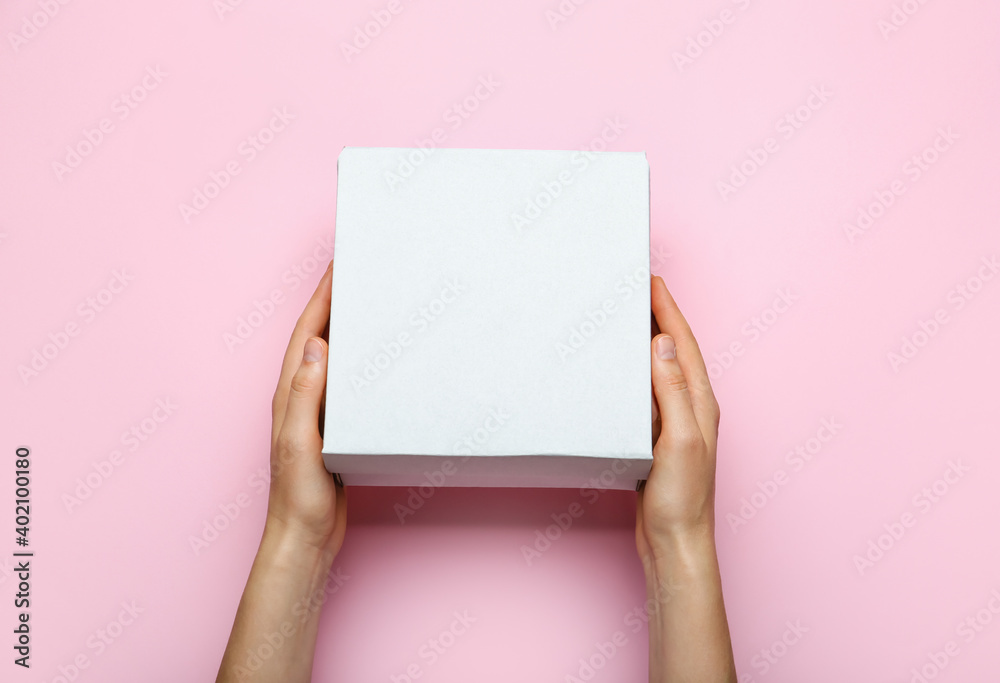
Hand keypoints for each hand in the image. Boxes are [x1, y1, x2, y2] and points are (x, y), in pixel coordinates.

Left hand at [266, 259, 345, 556]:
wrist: (304, 538)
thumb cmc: (298, 498)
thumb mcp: (301, 444)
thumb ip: (304, 396)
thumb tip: (317, 347)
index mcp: (288, 395)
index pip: (306, 334)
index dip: (321, 297)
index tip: (339, 266)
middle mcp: (299, 397)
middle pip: (319, 336)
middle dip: (335, 301)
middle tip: (358, 274)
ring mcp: (315, 412)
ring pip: (334, 358)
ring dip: (349, 328)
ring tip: (372, 305)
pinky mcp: (332, 428)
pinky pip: (346, 383)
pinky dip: (360, 362)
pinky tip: (378, 361)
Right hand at [637, 275, 721, 563]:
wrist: (675, 544)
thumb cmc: (683, 500)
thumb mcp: (680, 440)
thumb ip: (673, 391)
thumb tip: (664, 344)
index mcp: (700, 403)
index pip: (684, 344)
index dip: (668, 310)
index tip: (652, 281)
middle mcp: (691, 409)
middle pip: (675, 351)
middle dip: (659, 317)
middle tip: (638, 291)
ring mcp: (675, 424)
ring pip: (660, 371)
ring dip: (646, 343)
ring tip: (627, 321)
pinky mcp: (657, 440)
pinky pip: (646, 394)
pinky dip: (634, 374)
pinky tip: (619, 375)